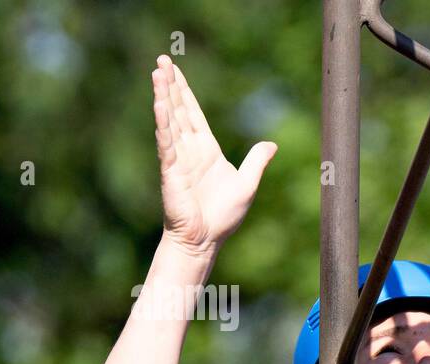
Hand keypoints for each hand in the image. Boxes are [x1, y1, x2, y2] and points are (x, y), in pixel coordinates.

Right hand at [152, 54, 276, 255]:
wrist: (206, 239)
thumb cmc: (223, 215)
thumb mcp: (247, 184)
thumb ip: (257, 161)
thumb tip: (272, 145)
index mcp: (206, 149)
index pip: (193, 113)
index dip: (184, 91)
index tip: (175, 69)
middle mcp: (189, 149)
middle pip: (178, 109)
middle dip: (170, 84)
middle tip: (162, 58)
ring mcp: (178, 158)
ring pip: (170, 120)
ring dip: (163, 96)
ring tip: (157, 71)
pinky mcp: (171, 171)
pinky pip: (167, 143)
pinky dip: (163, 124)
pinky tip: (159, 105)